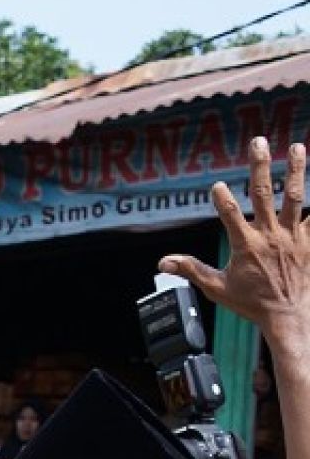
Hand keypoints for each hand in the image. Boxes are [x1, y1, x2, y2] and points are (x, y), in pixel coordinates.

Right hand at [161, 136, 308, 342]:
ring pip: (294, 197)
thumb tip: (163, 262)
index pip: (230, 214)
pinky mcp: (308, 241)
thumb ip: (191, 270)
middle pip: (263, 194)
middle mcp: (270, 236)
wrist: (289, 316)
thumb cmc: (252, 303)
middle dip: (260, 166)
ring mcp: (292, 237)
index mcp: (246, 245)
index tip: (217, 185)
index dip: (222, 198)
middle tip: (258, 142)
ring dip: (295, 170)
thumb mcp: (217, 288)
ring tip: (297, 147)